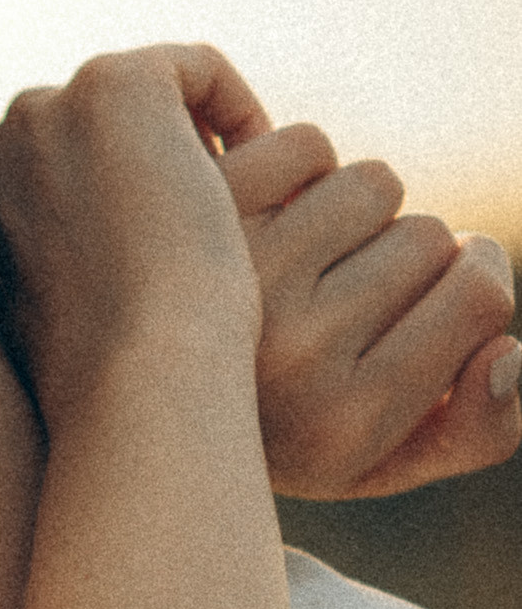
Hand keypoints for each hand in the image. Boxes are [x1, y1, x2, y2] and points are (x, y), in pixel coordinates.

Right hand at [0, 46, 265, 430]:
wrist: (138, 376)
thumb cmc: (106, 384)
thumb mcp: (51, 333)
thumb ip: (49, 278)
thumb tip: (85, 265)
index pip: (48, 170)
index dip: (113, 200)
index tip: (161, 245)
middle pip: (90, 125)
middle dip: (148, 160)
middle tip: (211, 217)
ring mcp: (47, 109)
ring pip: (145, 101)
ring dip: (193, 140)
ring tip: (238, 201)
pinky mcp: (116, 85)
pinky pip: (194, 70)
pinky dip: (234, 110)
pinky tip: (265, 173)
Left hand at [225, 121, 519, 498]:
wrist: (125, 401)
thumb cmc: (273, 431)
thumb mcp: (377, 464)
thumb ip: (476, 429)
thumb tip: (510, 353)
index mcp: (348, 422)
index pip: (484, 292)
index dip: (468, 287)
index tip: (427, 311)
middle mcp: (298, 356)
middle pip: (434, 235)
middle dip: (401, 258)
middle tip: (335, 305)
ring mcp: (242, 280)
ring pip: (373, 182)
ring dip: (350, 212)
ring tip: (294, 268)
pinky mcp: (196, 218)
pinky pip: (306, 144)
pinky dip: (294, 171)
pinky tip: (254, 227)